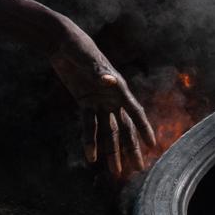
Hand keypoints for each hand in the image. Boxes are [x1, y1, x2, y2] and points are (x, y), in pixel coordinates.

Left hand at [48, 22, 155, 176]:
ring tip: (115, 171)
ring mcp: (99, 101)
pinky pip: (89, 126)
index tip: (153, 145)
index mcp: (118, 87)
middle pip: (124, 127)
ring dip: (111, 151)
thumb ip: (97, 70)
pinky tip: (92, 157)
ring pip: (108, 131)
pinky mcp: (85, 103)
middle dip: (131, 148)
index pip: (135, 112)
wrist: (61, 42)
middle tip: (139, 168)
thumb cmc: (77, 47)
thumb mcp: (86, 58)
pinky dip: (90, 141)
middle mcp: (112, 97)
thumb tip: (108, 80)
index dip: (144, 128)